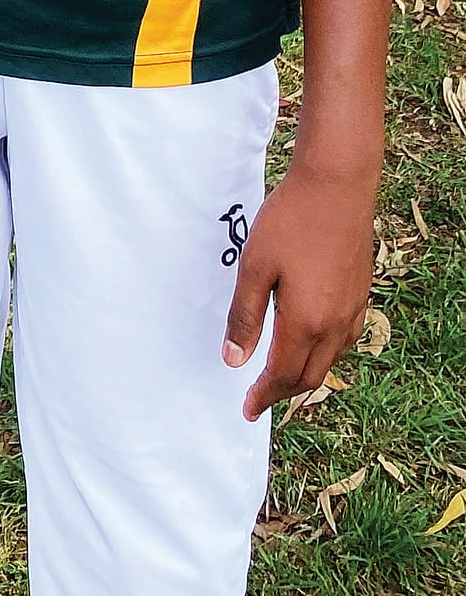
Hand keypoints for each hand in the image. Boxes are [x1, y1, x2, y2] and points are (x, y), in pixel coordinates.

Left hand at [222, 162, 378, 419]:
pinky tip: (308, 341)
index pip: (283, 374)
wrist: (337, 185)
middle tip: (259, 398)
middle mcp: (336, 323)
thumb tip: (234, 360)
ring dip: (304, 374)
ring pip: (330, 359)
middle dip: (282, 392)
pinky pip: (343, 339)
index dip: (263, 395)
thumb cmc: (289, 221)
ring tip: (279, 375)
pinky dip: (322, 353)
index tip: (246, 409)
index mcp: (306, 321)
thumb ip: (245, 316)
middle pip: (309, 375)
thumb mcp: (255, 267)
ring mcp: (353, 308)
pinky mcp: (360, 292)